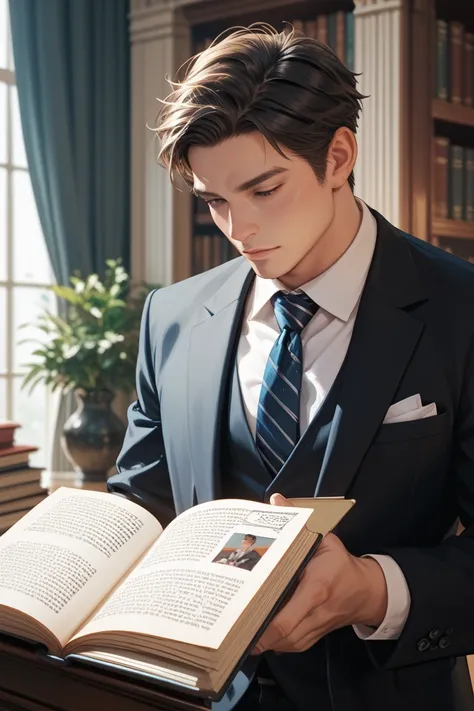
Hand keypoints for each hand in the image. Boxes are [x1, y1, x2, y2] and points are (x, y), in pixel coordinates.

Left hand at [251, 493, 387, 653]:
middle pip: (281, 635)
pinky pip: (289, 646)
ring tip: (239, 629)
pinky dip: (273, 642)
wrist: (365, 591)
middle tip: (231, 625)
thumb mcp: (325, 539)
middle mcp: (315, 613)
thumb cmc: (341, 564)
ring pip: (284, 644)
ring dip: (262, 639)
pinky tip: (258, 632)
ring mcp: (314, 628)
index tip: (243, 618)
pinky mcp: (313, 636)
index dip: (264, 624)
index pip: (288, 616)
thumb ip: (299, 523)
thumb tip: (277, 501)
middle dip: (256, 633)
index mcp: (317, 588)